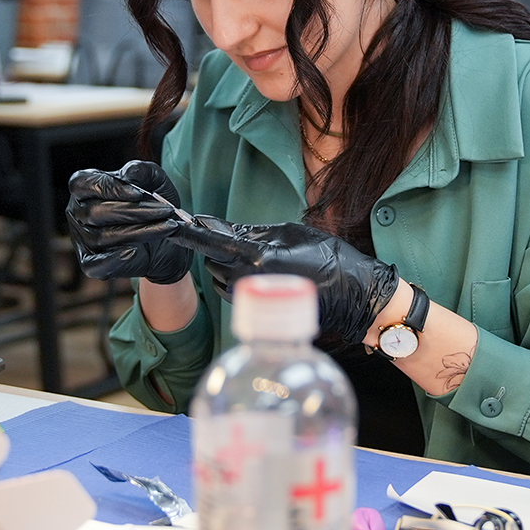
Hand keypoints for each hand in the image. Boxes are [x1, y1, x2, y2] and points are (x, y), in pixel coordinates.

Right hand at [66, 161, 194, 283]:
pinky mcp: (90, 263)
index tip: (138, 194)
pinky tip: (137, 251)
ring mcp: (82, 239)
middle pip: (96, 212)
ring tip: (168, 227)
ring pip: (103, 237)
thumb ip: (142, 170)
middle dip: (134, 212)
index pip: (82, 183)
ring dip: (139, 232)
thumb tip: (128, 174)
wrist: (166, 240)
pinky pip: (97, 264)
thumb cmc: (154, 205)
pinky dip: (116, 258)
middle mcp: (78, 213)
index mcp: (85, 187)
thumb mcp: (154, 181)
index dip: (108, 187)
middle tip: (165, 211)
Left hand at [191, 220, 398, 351]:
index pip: (212, 242)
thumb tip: (225, 227)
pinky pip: (232, 288)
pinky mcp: (256, 308)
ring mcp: (251, 298)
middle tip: (242, 237)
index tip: (175, 222)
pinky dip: (236, 276)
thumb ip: (254, 231)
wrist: (354, 296)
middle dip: (217, 246)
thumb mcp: (292, 233)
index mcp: (255, 258)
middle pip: (212, 259)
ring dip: (227, 263)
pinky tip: (260, 271)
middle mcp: (247, 280)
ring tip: (259, 256)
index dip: (191, 231)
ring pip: (220, 276)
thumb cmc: (329, 259)